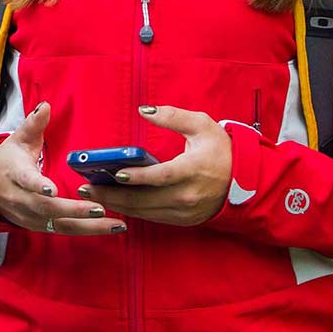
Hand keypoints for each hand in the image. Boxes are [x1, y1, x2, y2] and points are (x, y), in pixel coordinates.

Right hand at [0, 103, 124, 236]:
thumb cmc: (8, 160)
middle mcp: (22, 199)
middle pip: (48, 209)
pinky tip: (109, 227)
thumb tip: (46, 106)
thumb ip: (33, 124)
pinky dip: (87, 231)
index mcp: (16, 174)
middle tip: (100, 209)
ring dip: (88, 227)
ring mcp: (30, 216)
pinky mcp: (39, 226)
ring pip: (59, 225)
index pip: (27, 181)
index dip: (39, 186)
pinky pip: (64, 230)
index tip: (53, 190)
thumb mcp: (18, 139)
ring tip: (116, 224)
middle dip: (74, 211)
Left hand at [79, 105, 232, 226]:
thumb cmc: (221, 150)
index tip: (117, 173)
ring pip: (145, 212)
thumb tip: (144, 110)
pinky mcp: (183, 220)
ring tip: (92, 197)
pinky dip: (132, 212)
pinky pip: (152, 218)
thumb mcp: (202, 125)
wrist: (246, 181)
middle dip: (113, 196)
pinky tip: (114, 204)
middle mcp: (187, 195)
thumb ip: (172, 116)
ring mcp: (185, 212)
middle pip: (144, 200)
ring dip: (117, 205)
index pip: (161, 176)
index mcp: (193, 170)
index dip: (138, 177)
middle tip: (86, 189)